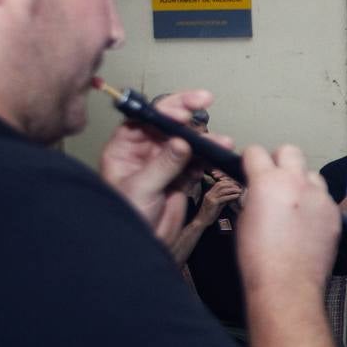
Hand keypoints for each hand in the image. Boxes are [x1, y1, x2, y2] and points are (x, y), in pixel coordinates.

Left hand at [98, 89, 215, 245]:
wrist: (141, 245)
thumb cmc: (126, 217)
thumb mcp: (141, 188)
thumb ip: (163, 164)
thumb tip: (181, 141)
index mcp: (125, 148)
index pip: (145, 118)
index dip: (165, 108)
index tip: (185, 107)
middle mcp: (144, 152)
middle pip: (167, 124)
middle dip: (186, 113)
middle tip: (204, 100)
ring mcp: (164, 164)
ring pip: (186, 141)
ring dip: (204, 139)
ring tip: (222, 141)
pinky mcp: (180, 178)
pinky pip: (196, 161)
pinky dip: (209, 157)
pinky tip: (219, 154)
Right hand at [194, 175, 243, 222]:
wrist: (202, 221)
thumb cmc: (210, 215)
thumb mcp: (217, 205)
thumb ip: (223, 200)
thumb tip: (231, 196)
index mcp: (209, 194)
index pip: (218, 184)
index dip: (227, 183)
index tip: (235, 185)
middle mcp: (209, 194)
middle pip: (220, 185)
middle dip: (230, 185)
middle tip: (238, 187)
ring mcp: (210, 198)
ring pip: (223, 190)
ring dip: (232, 189)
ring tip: (239, 191)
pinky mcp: (213, 203)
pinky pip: (224, 197)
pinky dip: (231, 196)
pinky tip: (237, 196)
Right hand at [236, 145, 340, 293]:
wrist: (287, 284)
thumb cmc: (260, 259)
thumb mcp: (244, 220)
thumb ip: (252, 196)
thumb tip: (256, 190)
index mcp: (268, 182)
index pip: (256, 152)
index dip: (250, 160)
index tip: (250, 167)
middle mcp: (296, 183)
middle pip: (290, 151)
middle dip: (279, 160)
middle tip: (274, 178)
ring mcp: (319, 197)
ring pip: (311, 174)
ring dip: (301, 182)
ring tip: (294, 203)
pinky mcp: (334, 213)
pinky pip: (325, 198)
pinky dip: (315, 204)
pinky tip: (307, 222)